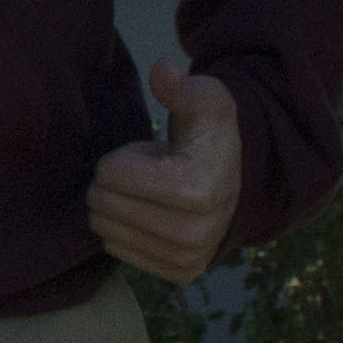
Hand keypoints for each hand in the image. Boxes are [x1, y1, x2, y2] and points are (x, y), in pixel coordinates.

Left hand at [86, 63, 246, 281]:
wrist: (238, 183)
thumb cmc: (212, 137)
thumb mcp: (206, 102)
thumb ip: (182, 87)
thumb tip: (161, 69)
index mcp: (194, 191)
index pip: (110, 174)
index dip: (123, 156)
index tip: (153, 154)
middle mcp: (190, 234)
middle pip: (103, 203)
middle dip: (117, 182)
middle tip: (151, 173)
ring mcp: (184, 258)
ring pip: (105, 228)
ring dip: (121, 205)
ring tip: (154, 193)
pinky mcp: (177, 273)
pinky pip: (116, 248)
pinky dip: (125, 228)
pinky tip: (155, 214)